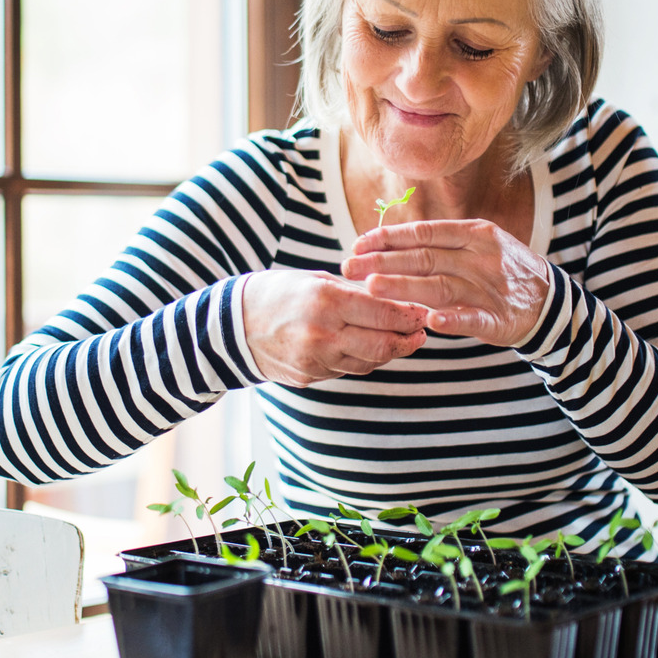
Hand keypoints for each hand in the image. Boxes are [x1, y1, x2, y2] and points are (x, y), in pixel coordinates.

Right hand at [242, 270, 427, 386]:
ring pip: (369, 361)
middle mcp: (323, 333)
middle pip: (383, 344)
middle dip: (408, 340)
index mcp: (326, 300)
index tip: (424, 312)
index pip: (383, 312)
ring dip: (389, 352)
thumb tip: (397, 302)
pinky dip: (362, 360)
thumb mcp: (317, 280)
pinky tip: (368, 348)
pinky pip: (347, 370)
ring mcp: (316, 359)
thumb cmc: (279, 293)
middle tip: (421, 333)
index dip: (410, 315)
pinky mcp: (310, 377)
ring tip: (401, 340)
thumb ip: (356, 293)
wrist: (233, 325)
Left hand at [342, 219, 552, 346]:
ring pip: (441, 287)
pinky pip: (473, 319)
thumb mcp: (475, 245)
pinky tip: (430, 322)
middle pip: (425, 258)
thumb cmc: (500, 270)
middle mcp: (480, 257)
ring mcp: (490, 288)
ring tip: (373, 289)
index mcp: (473, 233)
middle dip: (384, 262)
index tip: (357, 244)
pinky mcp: (499, 319)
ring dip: (406, 288)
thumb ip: (438, 245)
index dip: (389, 238)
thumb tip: (385, 243)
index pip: (423, 233)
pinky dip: (453, 321)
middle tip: (350, 267)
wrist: (550, 299)